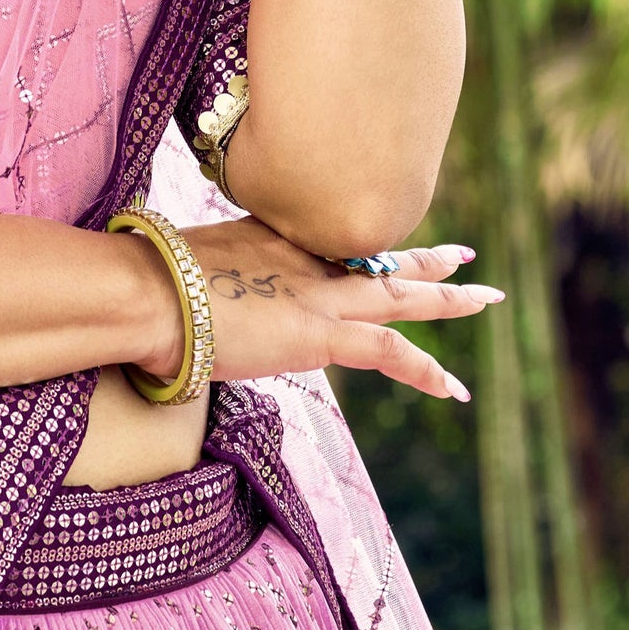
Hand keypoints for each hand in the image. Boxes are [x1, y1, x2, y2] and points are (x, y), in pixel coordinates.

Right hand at [167, 222, 497, 400]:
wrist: (148, 293)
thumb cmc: (145, 284)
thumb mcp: (176, 269)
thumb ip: (192, 281)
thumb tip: (171, 302)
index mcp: (269, 240)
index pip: (331, 246)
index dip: (363, 248)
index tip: (383, 246)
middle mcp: (303, 261)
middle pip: (377, 260)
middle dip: (423, 260)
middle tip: (463, 256)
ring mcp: (316, 297)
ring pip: (400, 296)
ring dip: (447, 299)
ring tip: (484, 298)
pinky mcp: (319, 334)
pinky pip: (389, 351)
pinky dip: (424, 369)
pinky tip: (452, 388)